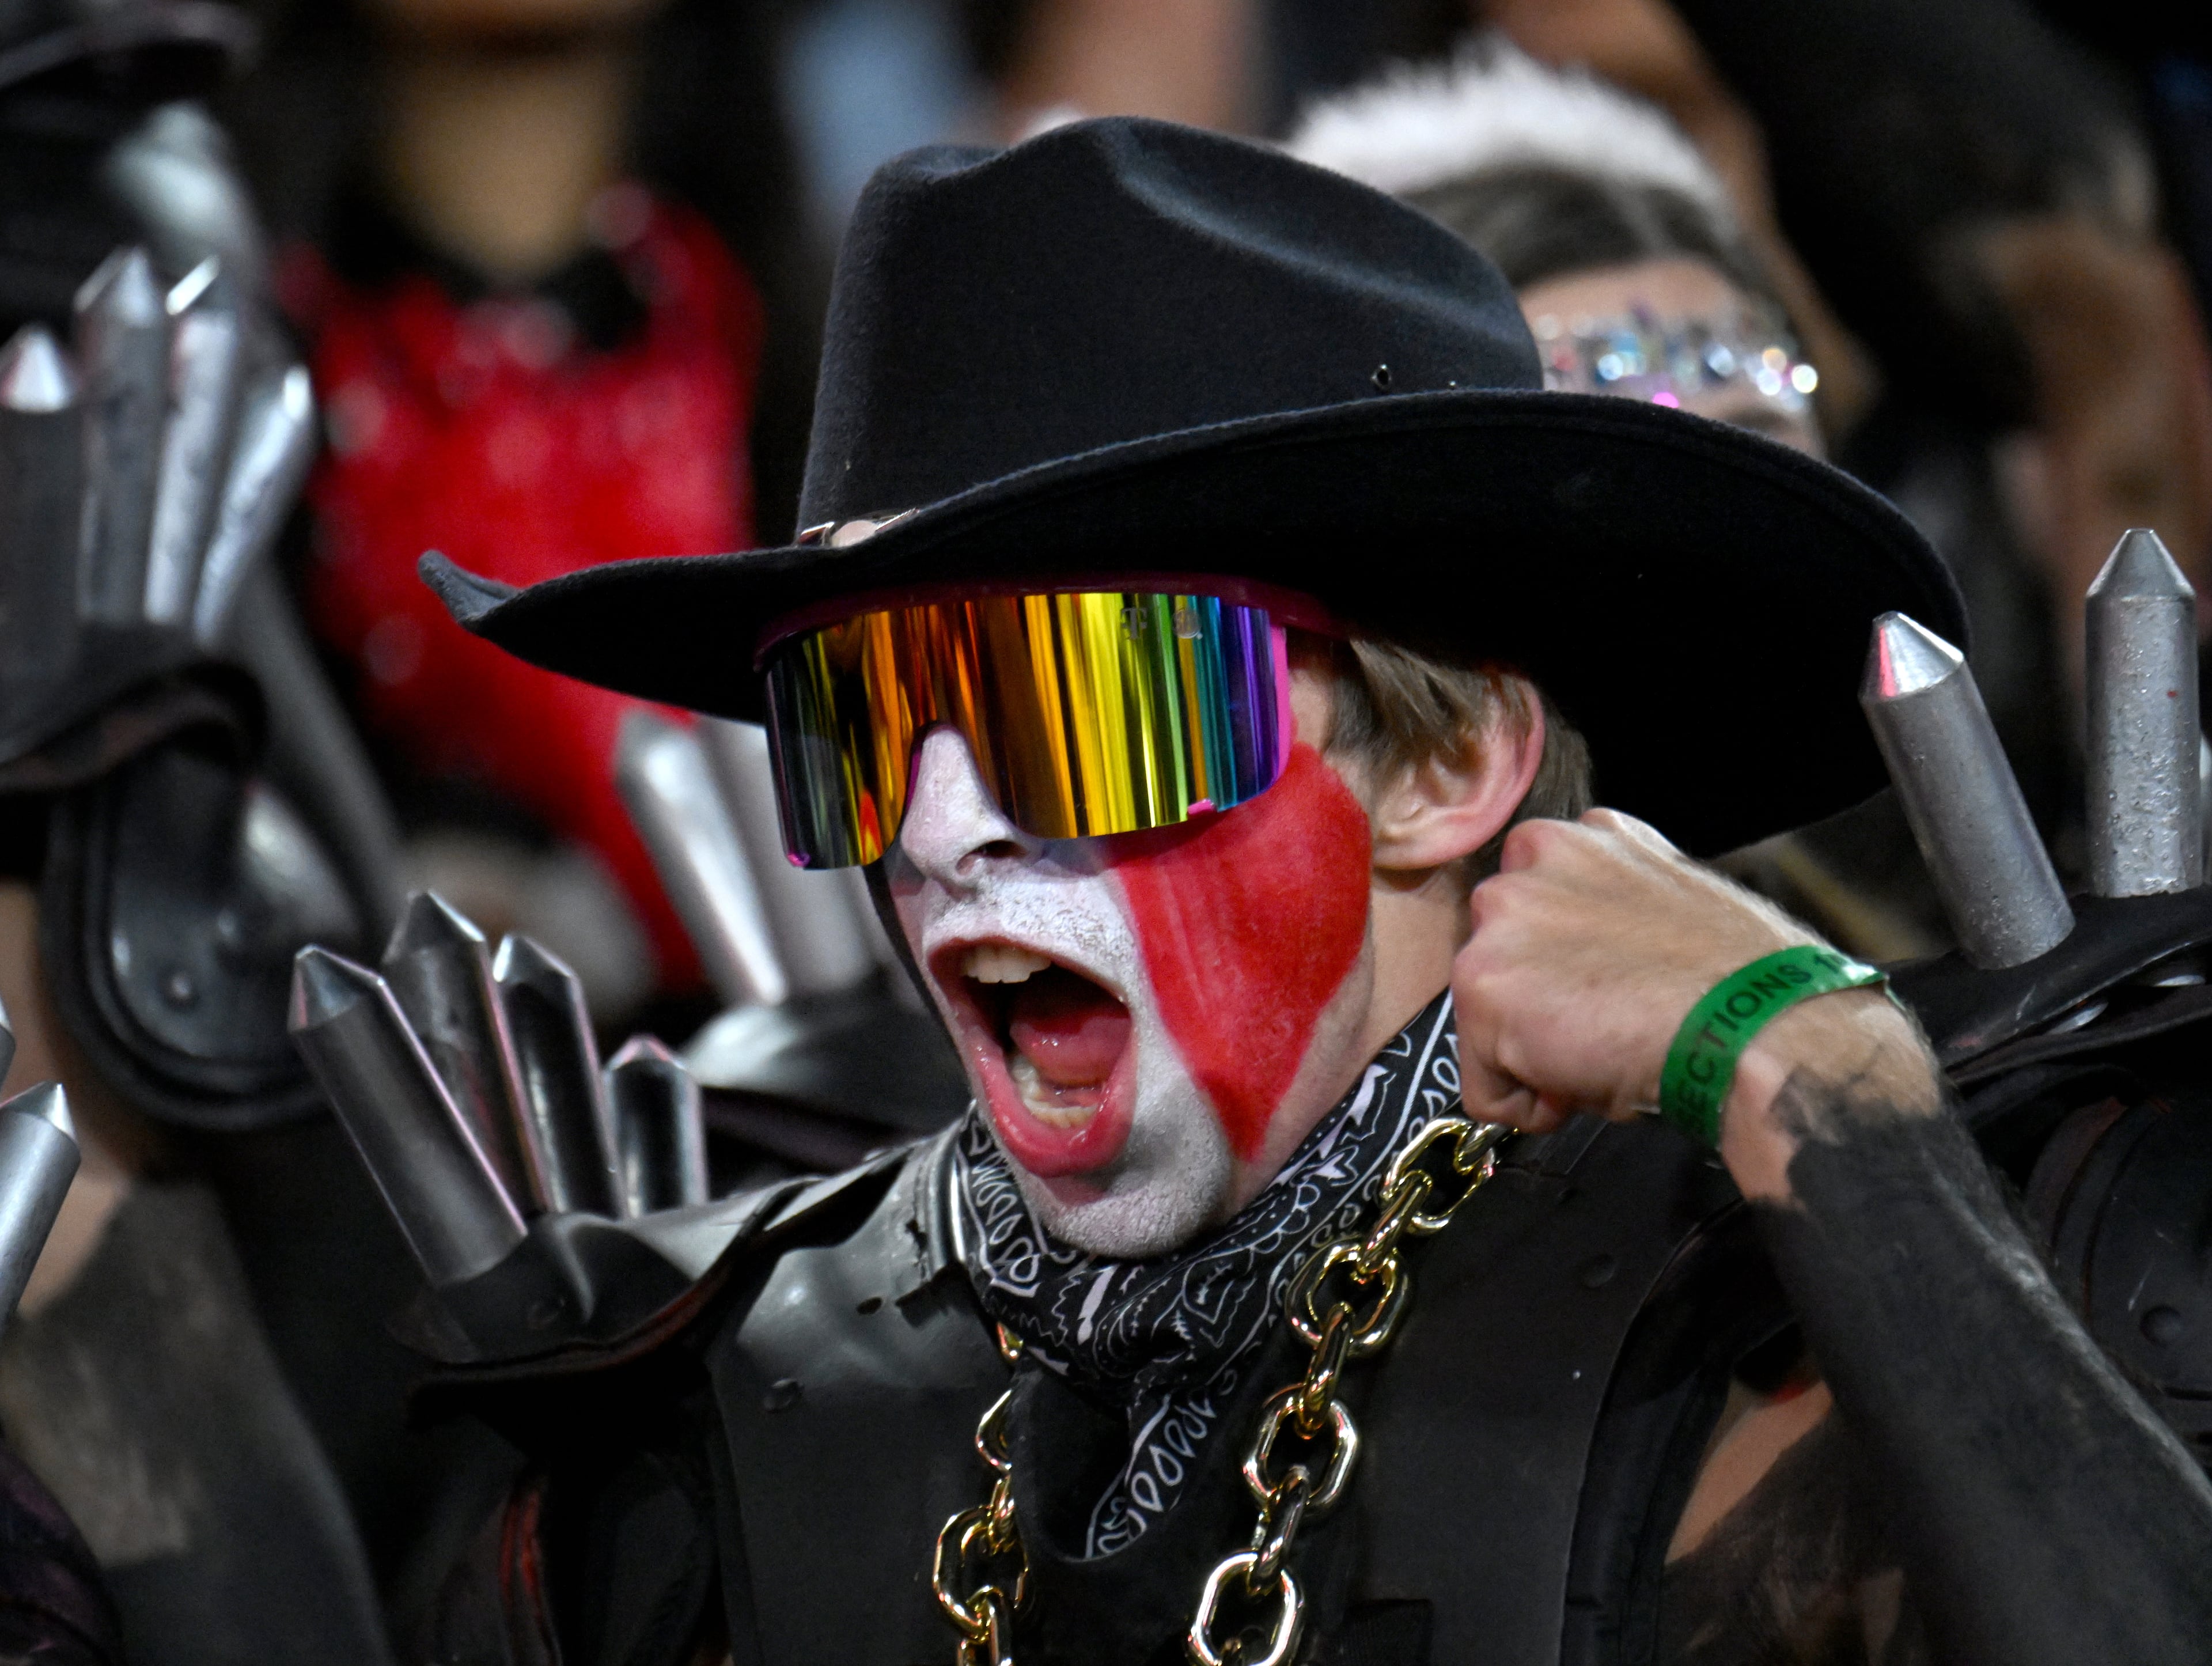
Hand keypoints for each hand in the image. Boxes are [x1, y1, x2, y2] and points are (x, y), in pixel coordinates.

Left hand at [1451, 810, 1936, 1197]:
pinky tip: (1585, 1078)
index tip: (1604, 993)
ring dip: (1533, 1054)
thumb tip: (1577, 961)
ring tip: (1601, 1049)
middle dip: (1540, 1008)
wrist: (1753, 1025)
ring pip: (1485, 1021)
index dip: (1563, 973)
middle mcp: (1527, 865)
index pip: (1529, 918)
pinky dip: (1527, 1104)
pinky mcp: (1482, 983)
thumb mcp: (1659, 906)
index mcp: (1576, 840)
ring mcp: (1498, 921)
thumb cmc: (1731, 983)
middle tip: (1605, 1026)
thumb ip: (1602, 911)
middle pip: (1498, 963)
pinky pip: (1482, 1084)